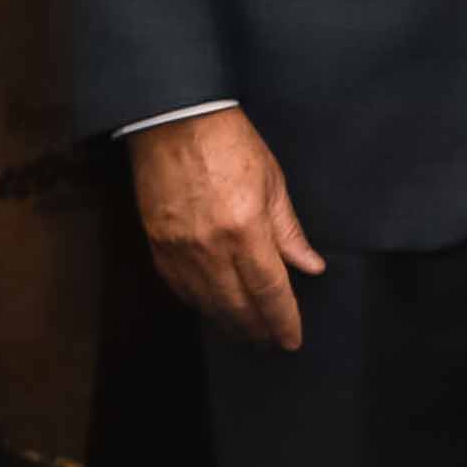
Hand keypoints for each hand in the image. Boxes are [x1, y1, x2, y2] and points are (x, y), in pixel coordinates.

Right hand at [131, 108, 326, 351]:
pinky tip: (214, 309)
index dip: (282, 320)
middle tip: (272, 343)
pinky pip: (180, 288)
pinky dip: (200, 303)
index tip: (291, 339)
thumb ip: (289, 232)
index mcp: (246, 230)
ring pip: (206, 302)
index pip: (269, 291)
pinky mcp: (157, 246)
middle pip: (236, 305)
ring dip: (229, 322)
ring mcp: (179, 250)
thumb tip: (309, 267)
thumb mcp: (273, 183)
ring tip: (248, 333)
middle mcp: (210, 248)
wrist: (175, 123)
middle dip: (257, 329)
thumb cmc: (231, 145)